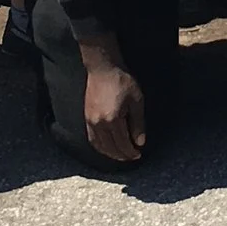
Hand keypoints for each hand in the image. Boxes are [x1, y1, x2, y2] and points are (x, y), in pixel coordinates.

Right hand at [80, 44, 146, 162]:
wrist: (102, 68)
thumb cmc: (122, 81)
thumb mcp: (136, 100)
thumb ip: (138, 123)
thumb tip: (140, 142)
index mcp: (113, 119)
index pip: (122, 143)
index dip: (130, 152)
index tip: (138, 155)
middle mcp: (99, 123)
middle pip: (110, 148)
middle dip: (122, 155)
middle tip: (131, 157)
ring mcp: (90, 121)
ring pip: (100, 146)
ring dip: (110, 154)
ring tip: (121, 155)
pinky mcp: (86, 118)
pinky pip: (92, 139)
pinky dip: (100, 147)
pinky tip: (107, 147)